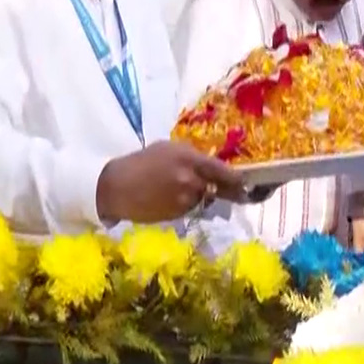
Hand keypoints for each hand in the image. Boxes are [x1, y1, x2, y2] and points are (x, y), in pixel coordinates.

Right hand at [96, 141, 246, 223]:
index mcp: (190, 160)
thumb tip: (213, 165)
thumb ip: (193, 156)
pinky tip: (171, 199)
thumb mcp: (168, 149)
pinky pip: (191, 209)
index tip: (247, 183)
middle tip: (232, 191)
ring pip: (205, 200)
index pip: (224, 172)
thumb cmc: (141, 162)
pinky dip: (188, 205)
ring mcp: (185, 200)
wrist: (115, 187)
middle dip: (227, 191)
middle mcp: (192, 181)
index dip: (238, 180)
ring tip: (182, 190)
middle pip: (219, 189)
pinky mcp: (177, 215)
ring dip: (202, 197)